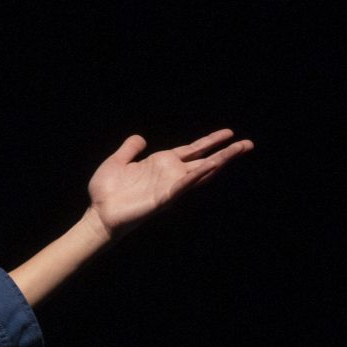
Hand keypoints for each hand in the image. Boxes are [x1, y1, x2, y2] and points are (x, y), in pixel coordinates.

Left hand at [88, 128, 252, 236]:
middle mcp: (170, 174)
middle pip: (204, 160)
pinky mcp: (164, 198)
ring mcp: (170, 186)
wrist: (99, 213)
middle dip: (226, 153)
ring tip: (239, 151)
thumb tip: (140, 138)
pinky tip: (210, 166)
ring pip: (201, 172)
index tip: (229, 133)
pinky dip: (196, 176)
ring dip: (220, 161)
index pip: (192, 150)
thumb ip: (130, 149)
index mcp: (162, 164)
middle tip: (248, 144)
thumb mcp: (117, 161)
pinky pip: (183, 186)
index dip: (210, 141)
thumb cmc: (106, 192)